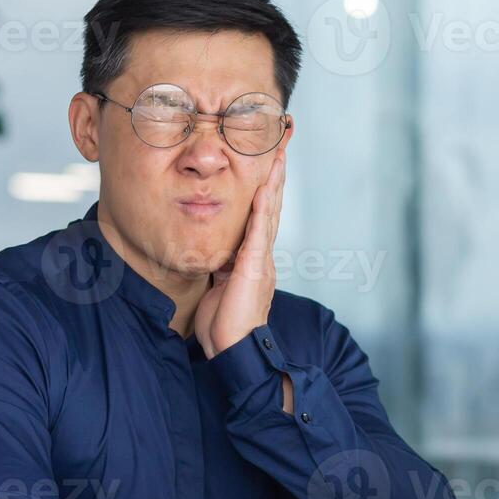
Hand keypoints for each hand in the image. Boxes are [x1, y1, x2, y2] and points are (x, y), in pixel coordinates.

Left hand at [194, 150, 285, 358]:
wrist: (235, 351)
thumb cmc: (225, 326)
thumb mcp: (219, 288)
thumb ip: (221, 268)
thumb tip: (216, 254)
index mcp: (254, 260)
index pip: (262, 217)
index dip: (266, 190)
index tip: (270, 164)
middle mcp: (262, 256)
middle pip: (271, 208)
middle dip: (276, 177)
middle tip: (281, 148)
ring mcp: (261, 261)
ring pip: (269, 214)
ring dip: (274, 184)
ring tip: (279, 157)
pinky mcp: (254, 268)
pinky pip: (259, 232)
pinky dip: (262, 209)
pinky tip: (264, 188)